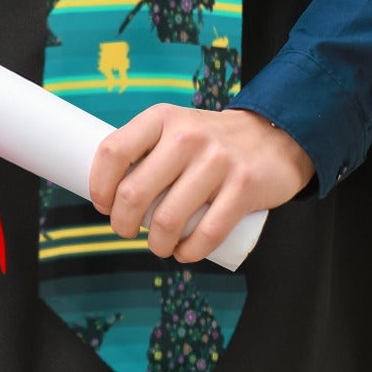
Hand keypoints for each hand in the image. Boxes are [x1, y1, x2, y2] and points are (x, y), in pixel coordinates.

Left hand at [87, 105, 314, 263]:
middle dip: (122, 223)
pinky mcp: (243, 188)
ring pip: (168, 219)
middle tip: (125, 231)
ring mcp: (216, 162)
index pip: (113, 151)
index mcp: (161, 118)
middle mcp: (185, 136)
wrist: (272, 137)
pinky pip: (207, 233)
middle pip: (134, 192)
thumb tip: (109, 189)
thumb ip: (146, 149)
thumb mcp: (174, 127)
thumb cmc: (209, 141)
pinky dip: (189, 252)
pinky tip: (183, 253)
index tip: (102, 204)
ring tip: (157, 245)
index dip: (99, 185)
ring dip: (155, 244)